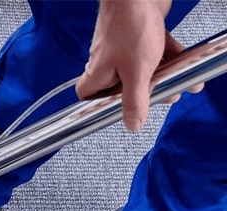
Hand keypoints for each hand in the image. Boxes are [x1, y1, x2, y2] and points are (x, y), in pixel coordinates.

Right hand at [75, 0, 200, 130]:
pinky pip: (154, 52)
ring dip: (162, 76)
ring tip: (177, 81)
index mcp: (98, 73)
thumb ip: (134, 101)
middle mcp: (106, 61)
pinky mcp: (140, 34)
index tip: (116, 110)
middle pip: (121, 86)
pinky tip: (182, 60)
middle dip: (144, 92)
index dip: (99, 105)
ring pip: (141, 69)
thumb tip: (132, 124)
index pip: (88, 96)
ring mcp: (123, 47)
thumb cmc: (131, 25)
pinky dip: (168, 58)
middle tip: (159, 95)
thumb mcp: (136, 73)